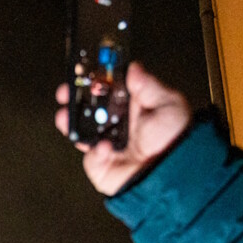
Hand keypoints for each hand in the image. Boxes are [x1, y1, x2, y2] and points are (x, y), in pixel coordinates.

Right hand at [55, 62, 192, 195]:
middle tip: (66, 92)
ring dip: (70, 122)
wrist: (173, 174)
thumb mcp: (169, 105)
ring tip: (67, 116)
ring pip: (80, 130)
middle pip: (87, 107)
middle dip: (73, 98)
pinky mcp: (100, 163)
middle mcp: (115, 124)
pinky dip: (96, 151)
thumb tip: (133, 68)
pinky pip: (90, 155)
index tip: (84, 71)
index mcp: (130, 107)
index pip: (107, 88)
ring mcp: (105, 143)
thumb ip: (149, 86)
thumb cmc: (176, 141)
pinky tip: (105, 147)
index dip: (93, 79)